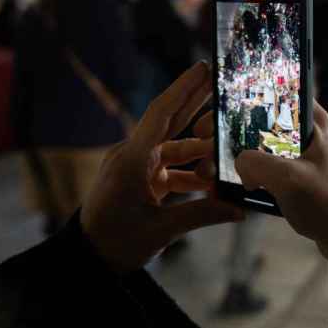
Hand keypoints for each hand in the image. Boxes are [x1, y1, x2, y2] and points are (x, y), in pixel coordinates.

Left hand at [80, 62, 243, 273]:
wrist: (87, 259)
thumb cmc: (115, 243)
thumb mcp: (161, 230)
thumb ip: (202, 215)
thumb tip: (239, 210)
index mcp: (132, 160)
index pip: (161, 114)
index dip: (183, 89)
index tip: (202, 68)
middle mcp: (132, 156)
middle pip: (169, 121)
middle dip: (195, 101)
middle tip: (219, 79)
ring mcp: (135, 167)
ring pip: (174, 147)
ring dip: (199, 149)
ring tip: (228, 144)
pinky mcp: (139, 180)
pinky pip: (170, 167)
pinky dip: (190, 172)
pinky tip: (212, 179)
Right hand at [235, 103, 327, 266]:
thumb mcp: (285, 177)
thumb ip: (254, 162)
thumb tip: (239, 164)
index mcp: (313, 120)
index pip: (276, 92)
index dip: (245, 98)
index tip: (219, 114)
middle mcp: (310, 133)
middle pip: (264, 121)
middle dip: (237, 135)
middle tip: (212, 147)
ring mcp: (306, 157)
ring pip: (265, 149)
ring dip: (245, 161)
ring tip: (224, 174)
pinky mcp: (302, 178)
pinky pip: (272, 171)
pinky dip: (257, 179)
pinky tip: (244, 192)